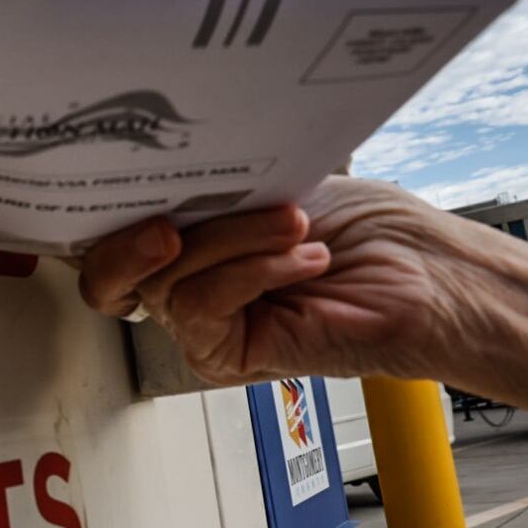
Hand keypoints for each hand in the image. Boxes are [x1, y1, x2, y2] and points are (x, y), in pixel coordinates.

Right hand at [78, 176, 459, 384]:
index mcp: (194, 238)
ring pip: (163, 282)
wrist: (430, 275)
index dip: (97, 216)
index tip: (118, 179)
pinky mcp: (227, 355)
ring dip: (230, 242)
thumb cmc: (374, 230)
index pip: (110, 234)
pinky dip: (250, 274)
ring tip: (291, 227)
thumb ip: (210, 186)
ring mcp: (205, 321)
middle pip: (111, 269)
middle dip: (132, 237)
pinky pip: (198, 309)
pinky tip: (301, 260)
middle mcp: (189, 281)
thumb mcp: (276, 183)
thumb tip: (157, 172)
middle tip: (170, 220)